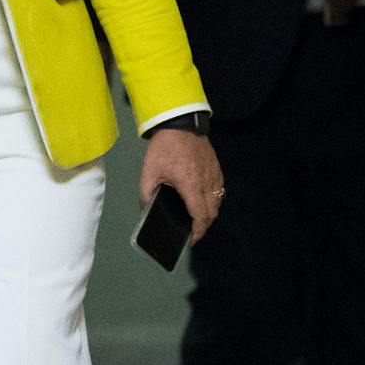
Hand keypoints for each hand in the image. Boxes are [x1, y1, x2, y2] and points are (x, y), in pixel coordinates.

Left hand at [141, 129, 222, 243]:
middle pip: (211, 214)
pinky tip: (200, 201)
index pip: (200, 216)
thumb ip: (146, 193)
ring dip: (208, 214)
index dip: (197, 232)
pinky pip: (219, 191)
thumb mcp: (149, 171)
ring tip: (195, 219)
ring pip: (217, 203)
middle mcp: (207, 182)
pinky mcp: (216, 168)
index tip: (190, 240)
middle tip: (191, 232)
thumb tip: (146, 209)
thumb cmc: (164, 146)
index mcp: (191, 185)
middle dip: (202, 226)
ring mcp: (214, 175)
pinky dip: (212, 201)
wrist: (180, 124)